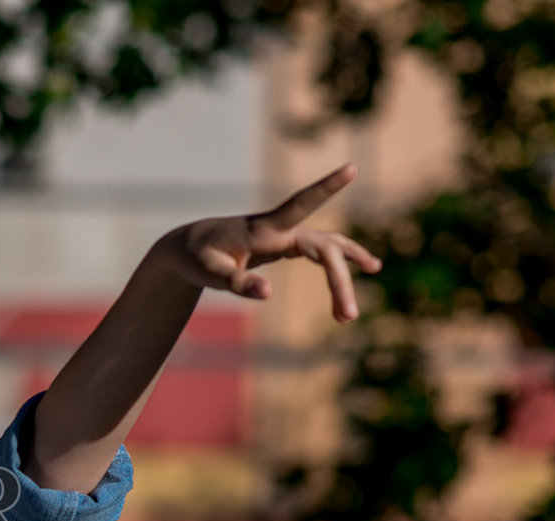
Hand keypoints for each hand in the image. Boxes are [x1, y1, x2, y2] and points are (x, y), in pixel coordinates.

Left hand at [164, 162, 382, 322]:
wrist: (188, 247)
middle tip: (347, 318)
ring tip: (355, 308)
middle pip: (325, 248)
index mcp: (264, 229)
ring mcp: (286, 234)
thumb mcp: (209, 273)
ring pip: (328, 249)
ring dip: (344, 275)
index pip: (301, 203)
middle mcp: (280, 227)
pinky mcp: (286, 243)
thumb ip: (237, 282)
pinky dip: (341, 261)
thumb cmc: (196, 258)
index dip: (326, 188)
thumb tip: (268, 292)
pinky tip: (366, 266)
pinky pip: (322, 251)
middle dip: (339, 281)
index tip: (351, 168)